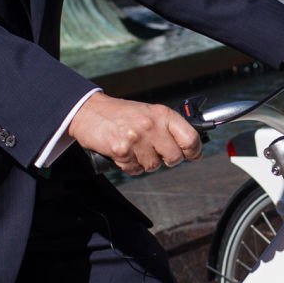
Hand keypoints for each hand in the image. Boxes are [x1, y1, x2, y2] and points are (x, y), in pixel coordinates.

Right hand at [66, 93, 200, 175]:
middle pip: (174, 157)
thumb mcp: (149, 112)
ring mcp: (136, 139)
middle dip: (167, 159)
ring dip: (146, 162)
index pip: (190, 138)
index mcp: (162, 114)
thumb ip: (168, 127)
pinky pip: (135, 170)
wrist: (89, 111)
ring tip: (135, 149)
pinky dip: (130, 166)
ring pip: (154, 166)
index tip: (193, 155)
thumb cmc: (122, 114)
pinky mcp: (122, 151)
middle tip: (156, 152)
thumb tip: (191, 146)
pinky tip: (124, 153)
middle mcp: (151, 125)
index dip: (194, 151)